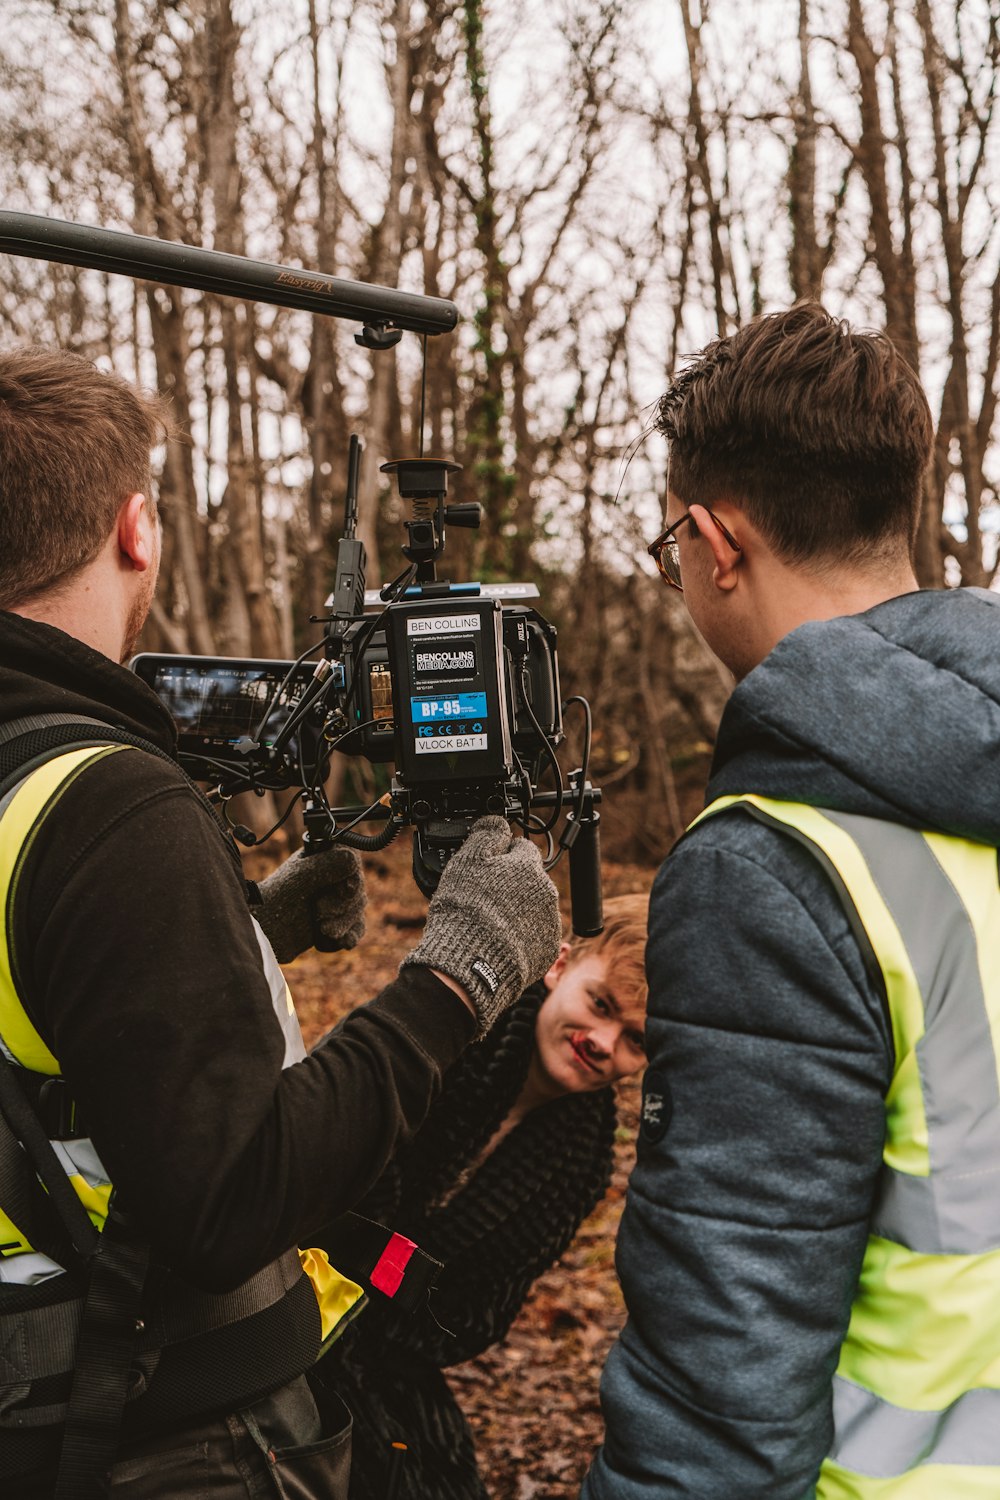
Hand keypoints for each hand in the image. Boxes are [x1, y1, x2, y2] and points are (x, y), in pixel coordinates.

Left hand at [255, 845, 366, 962]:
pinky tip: (339, 941)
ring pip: (357, 910)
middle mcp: (330, 878)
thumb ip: (326, 865)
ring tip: (321, 928)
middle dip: (342, 904)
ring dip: (343, 922)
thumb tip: (352, 859)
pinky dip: (349, 936)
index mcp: (320, 859)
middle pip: (356, 888)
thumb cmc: (274, 900)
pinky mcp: (336, 923)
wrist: (263, 933)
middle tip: (318, 911)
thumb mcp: (300, 877)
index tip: (344, 890)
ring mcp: (334, 900)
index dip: (352, 875)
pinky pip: (356, 929)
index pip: (350, 859)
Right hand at [401, 817, 561, 1032]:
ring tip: (490, 921)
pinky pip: (535, 933)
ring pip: (533, 906)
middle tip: (485, 896)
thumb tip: (496, 821)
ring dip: (517, 908)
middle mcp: (546, 892)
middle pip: (529, 878)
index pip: (521, 848)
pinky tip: (500, 939)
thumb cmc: (466, 911)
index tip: (487, 867)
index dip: (502, 855)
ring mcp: (549, 922)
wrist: (471, 963)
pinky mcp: (547, 949)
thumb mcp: (466, 861)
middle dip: (511, 883)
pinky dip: (521, 933)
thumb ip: (486, 834)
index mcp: (529, 866)